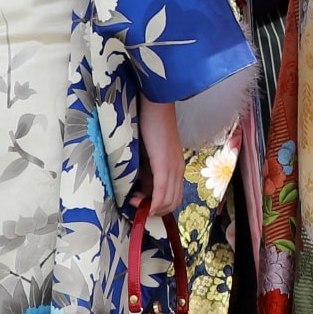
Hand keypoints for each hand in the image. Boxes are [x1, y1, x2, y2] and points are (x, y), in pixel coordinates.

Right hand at [127, 99, 184, 220]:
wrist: (155, 104)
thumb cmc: (150, 124)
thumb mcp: (151, 152)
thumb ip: (148, 168)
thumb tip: (140, 184)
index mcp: (176, 166)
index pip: (174, 196)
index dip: (158, 205)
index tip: (140, 200)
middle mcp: (178, 169)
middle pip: (173, 202)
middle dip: (155, 209)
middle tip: (135, 202)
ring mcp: (173, 167)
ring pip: (169, 199)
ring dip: (152, 207)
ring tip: (134, 200)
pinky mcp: (164, 163)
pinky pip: (162, 190)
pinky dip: (154, 202)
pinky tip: (144, 205)